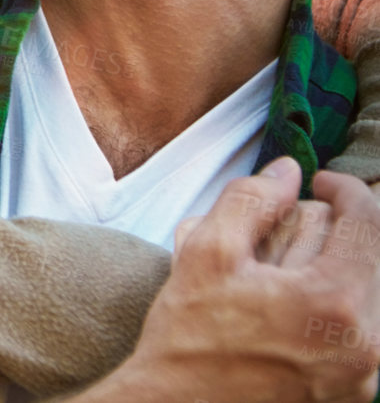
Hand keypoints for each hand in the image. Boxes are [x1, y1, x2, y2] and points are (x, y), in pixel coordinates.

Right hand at [64, 158, 379, 402]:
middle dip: (326, 237)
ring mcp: (364, 375)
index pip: (366, 222)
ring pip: (364, 293)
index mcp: (335, 302)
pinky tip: (281, 315)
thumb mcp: (207, 253)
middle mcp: (366, 343)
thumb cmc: (190, 340)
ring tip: (273, 282)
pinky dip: (327, 310)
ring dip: (328, 273)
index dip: (344, 189)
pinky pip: (357, 331)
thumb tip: (287, 171)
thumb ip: (251, 200)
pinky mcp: (352, 394)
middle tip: (276, 240)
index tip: (319, 181)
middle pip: (368, 256)